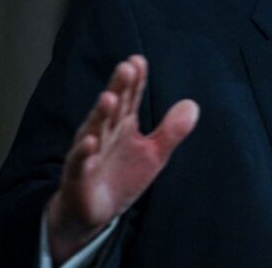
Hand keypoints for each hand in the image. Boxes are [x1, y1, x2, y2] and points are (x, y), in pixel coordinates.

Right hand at [46, 55, 198, 263]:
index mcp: (122, 125)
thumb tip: (193, 104)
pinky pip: (79, 163)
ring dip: (100, 114)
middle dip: (119, 88)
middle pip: (112, 108)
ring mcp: (89, 154)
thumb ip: (171, 130)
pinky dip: (83, 152)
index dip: (135, 81)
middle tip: (126, 67)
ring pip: (93, 130)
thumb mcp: (154, 153)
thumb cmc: (121, 176)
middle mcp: (103, 134)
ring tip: (109, 97)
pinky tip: (90, 141)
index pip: (130, 98)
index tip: (138, 60)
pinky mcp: (78, 177)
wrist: (92, 212)